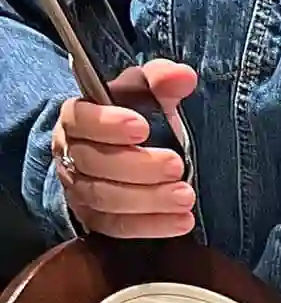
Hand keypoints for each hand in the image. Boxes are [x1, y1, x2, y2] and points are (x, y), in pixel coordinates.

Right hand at [52, 58, 197, 237]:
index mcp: (78, 118)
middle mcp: (71, 154)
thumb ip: (161, 80)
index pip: (80, 119)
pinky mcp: (95, 218)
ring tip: (186, 197)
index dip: (107, 124)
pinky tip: (181, 222)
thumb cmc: (137, 118)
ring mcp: (80, 189)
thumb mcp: (147, 93)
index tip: (141, 127)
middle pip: (94, 163)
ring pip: (105, 197)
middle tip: (177, 166)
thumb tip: (182, 76)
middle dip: (138, 167)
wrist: (126, 152)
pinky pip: (116, 227)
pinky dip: (150, 226)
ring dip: (148, 200)